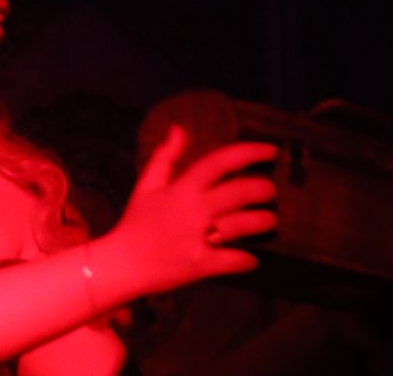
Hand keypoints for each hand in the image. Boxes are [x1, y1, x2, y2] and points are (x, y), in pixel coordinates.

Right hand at [108, 124, 277, 294]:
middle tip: (271, 192)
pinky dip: (246, 260)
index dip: (248, 153)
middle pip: (238, 192)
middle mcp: (194, 209)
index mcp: (182, 188)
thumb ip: (164, 157)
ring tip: (269, 221)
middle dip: (262, 190)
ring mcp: (198, 237)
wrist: (121, 264)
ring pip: (242, 225)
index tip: (270, 151)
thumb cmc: (135, 223)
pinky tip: (252, 260)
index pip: (219, 162)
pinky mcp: (201, 264)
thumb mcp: (146, 185)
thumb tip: (179, 128)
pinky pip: (232, 260)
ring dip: (262, 222)